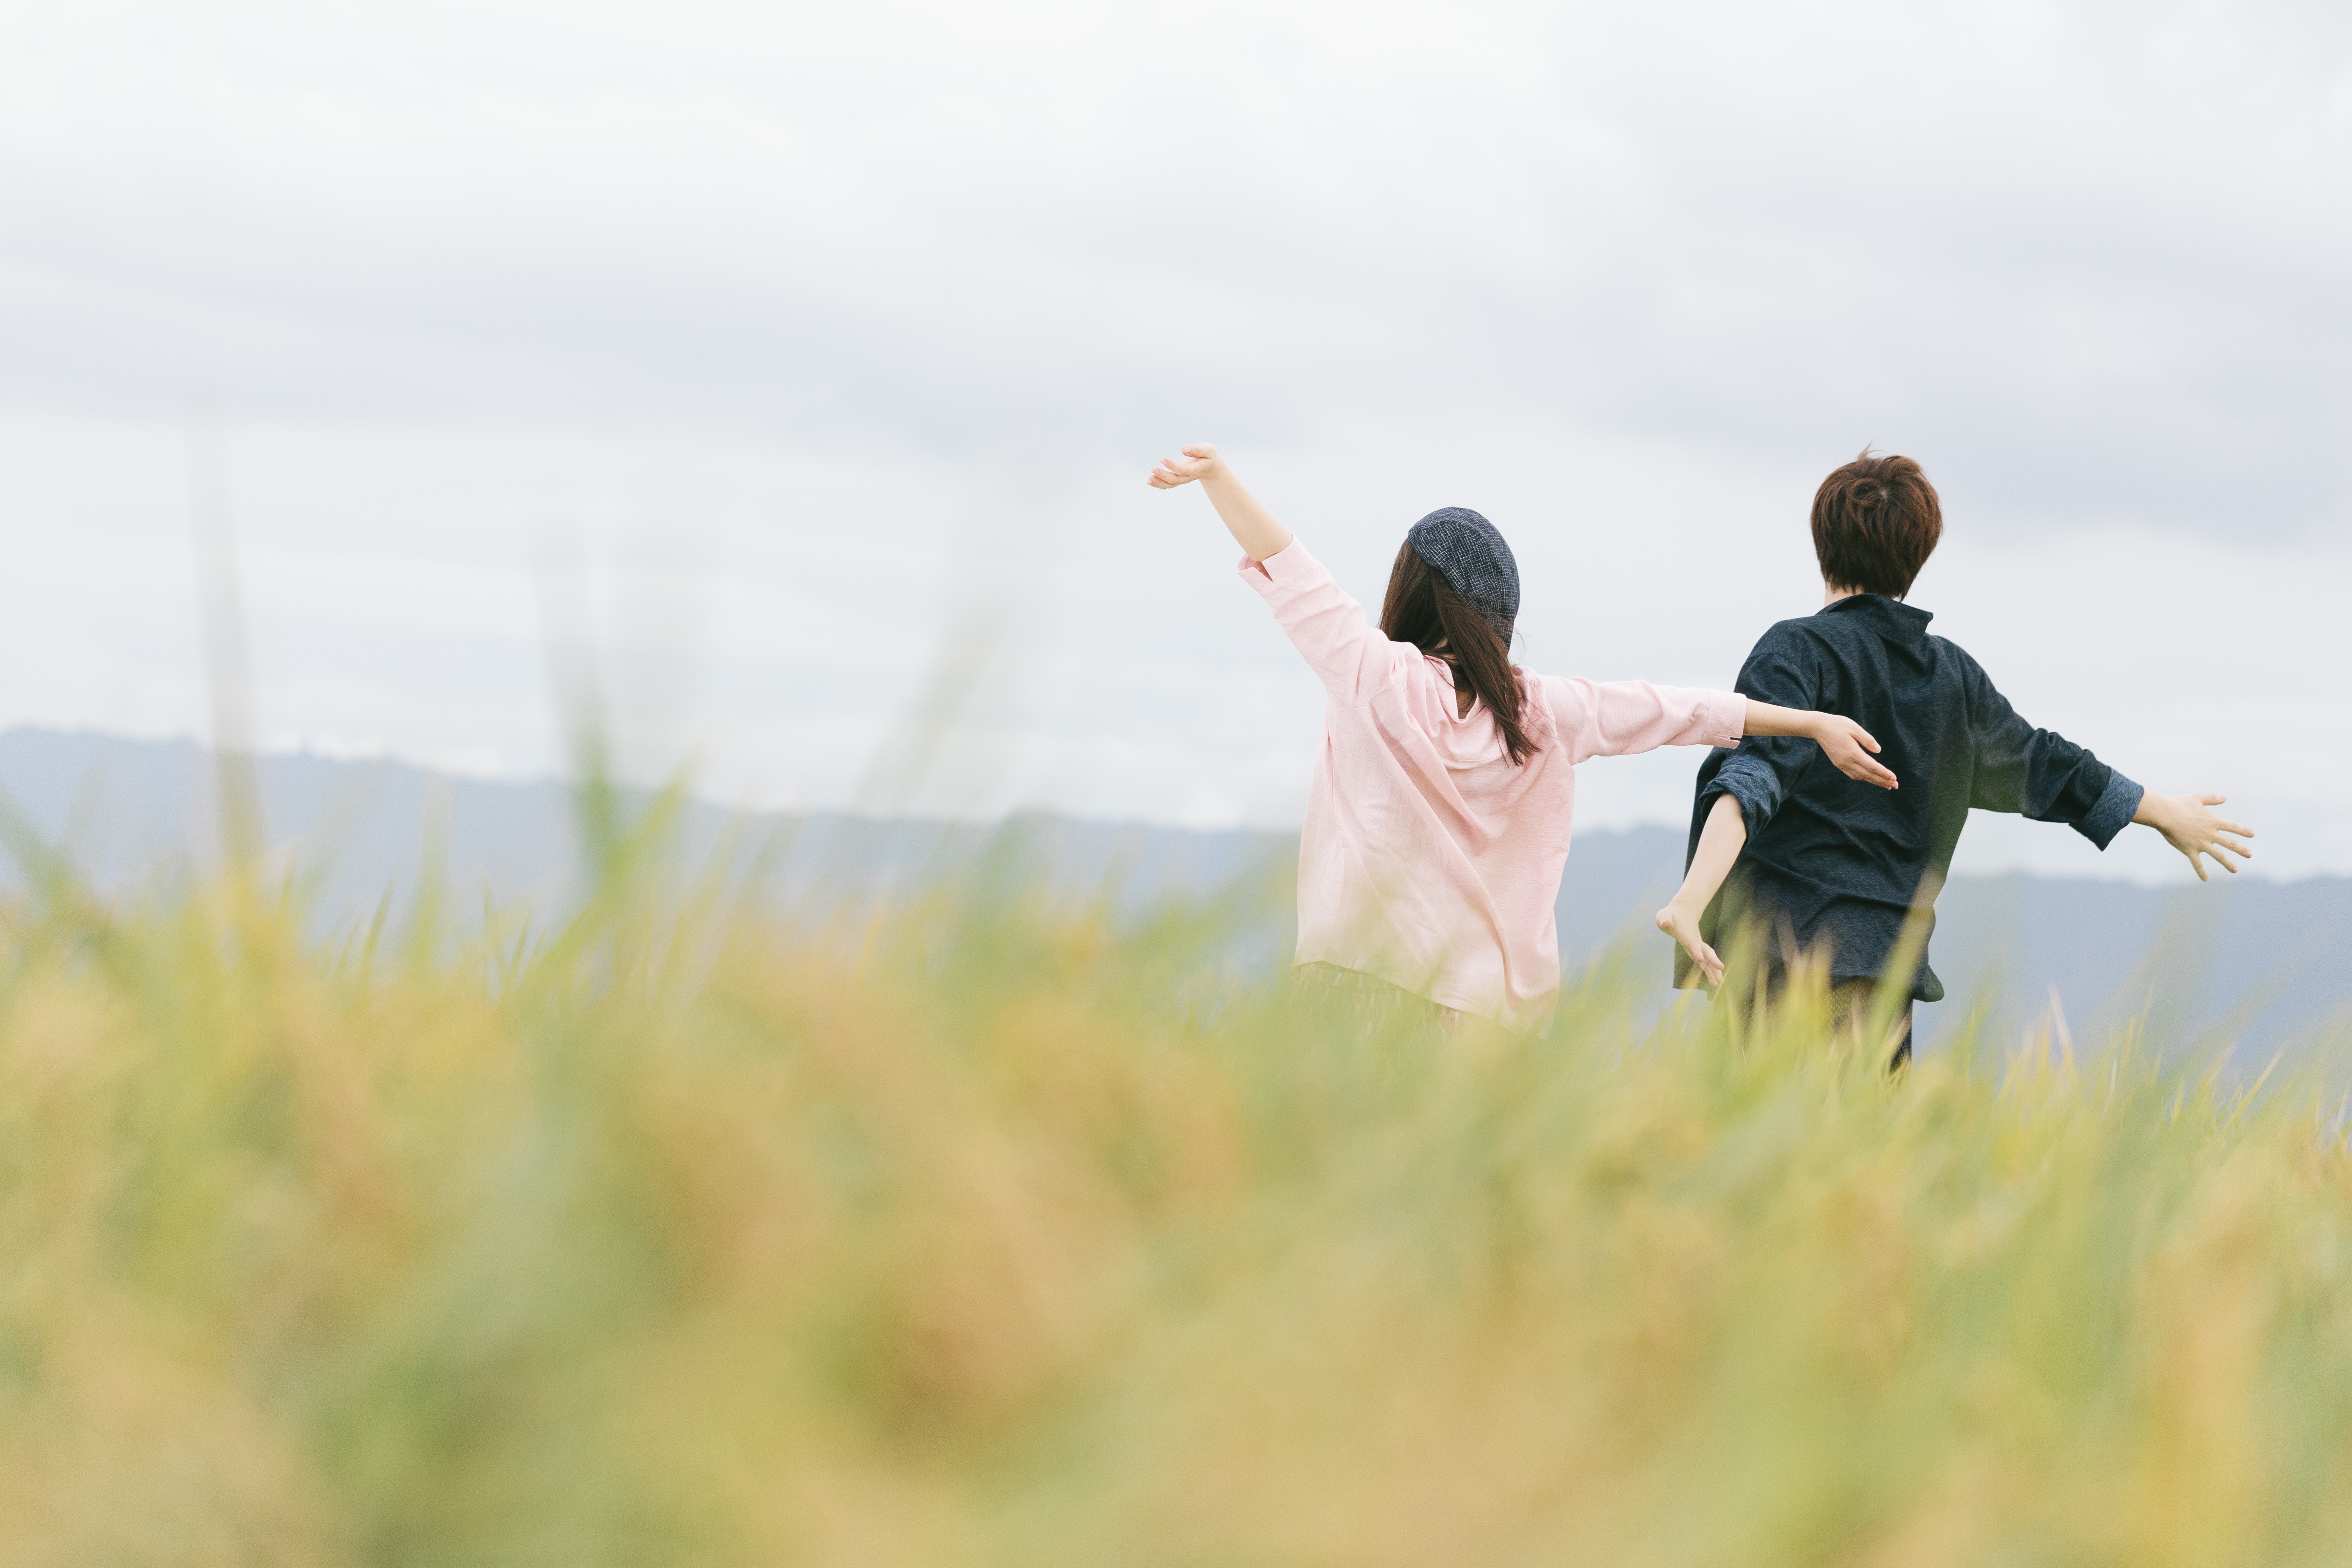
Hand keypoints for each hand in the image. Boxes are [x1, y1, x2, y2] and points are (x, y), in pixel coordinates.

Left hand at [1148, 444, 1224, 488]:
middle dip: (1163, 475)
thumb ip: (1197, 450)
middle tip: (1153, 469)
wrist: (1210, 467)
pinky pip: (1169, 485)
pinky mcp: (1179, 479)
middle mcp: (1189, 476)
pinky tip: (1149, 481)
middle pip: (1175, 479)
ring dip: (1159, 482)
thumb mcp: (1207, 449)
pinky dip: (1159, 484)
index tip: (1162, 459)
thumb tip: (1184, 449)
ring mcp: (1184, 479)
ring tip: (1149, 478)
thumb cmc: (1208, 455)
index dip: (1172, 466)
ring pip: (1171, 484)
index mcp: (1197, 469)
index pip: (1183, 470)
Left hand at [1656, 899, 1723, 987]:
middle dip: (1712, 959)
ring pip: (1708, 957)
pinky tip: (1715, 980)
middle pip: (1705, 950)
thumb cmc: (1671, 915)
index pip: (1692, 943)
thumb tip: (1666, 923)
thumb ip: (1665, 919)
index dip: (1696, 950)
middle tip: (1720, 968)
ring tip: (1718, 982)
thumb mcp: (1664, 916)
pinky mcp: (1698, 949)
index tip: (1700, 959)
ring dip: (1713, 969)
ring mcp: (1698, 945)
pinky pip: (1705, 960)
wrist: (1683, 912)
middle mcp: (1695, 940)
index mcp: (1686, 934)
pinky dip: (1710, 969)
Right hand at [1810, 715, 1897, 789]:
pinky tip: (1870, 778)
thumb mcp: (1855, 728)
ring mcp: (1841, 764)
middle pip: (1868, 775)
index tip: (1894, 778)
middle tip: (1895, 785)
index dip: (1884, 773)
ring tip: (1886, 784)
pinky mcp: (1838, 764)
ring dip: (1874, 781)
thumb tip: (1878, 750)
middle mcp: (1847, 762)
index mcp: (1852, 753)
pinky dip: (1864, 778)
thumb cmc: (1838, 725)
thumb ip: (1868, 740)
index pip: (1872, 767)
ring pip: (1861, 777)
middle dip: (1882, 781)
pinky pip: (1853, 775)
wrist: (1818, 728)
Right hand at [2137, 792, 2253, 881]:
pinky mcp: (2189, 850)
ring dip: (2228, 863)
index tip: (2252, 834)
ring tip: (2235, 870)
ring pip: (2218, 855)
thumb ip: (2212, 799)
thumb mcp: (2197, 798)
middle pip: (2229, 843)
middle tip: (2250, 854)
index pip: (2233, 827)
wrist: (2165, 814)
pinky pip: (2197, 863)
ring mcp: (2200, 843)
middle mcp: (2209, 834)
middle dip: (2241, 849)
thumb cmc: (2179, 804)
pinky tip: (2205, 879)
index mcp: (2213, 821)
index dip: (2243, 831)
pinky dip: (2201, 872)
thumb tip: (2225, 798)